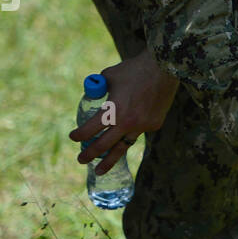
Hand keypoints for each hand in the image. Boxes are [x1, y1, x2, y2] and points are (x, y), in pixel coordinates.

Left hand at [69, 49, 179, 174]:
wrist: (164, 68)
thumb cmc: (134, 69)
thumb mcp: (109, 76)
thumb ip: (99, 88)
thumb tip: (93, 95)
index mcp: (113, 110)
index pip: (90, 129)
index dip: (78, 135)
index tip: (73, 137)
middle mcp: (127, 123)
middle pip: (103, 145)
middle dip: (89, 154)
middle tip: (80, 160)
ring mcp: (142, 126)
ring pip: (122, 147)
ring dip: (109, 160)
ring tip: (100, 171)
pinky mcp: (154, 124)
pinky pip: (139, 131)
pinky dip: (132, 131)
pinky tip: (131, 124)